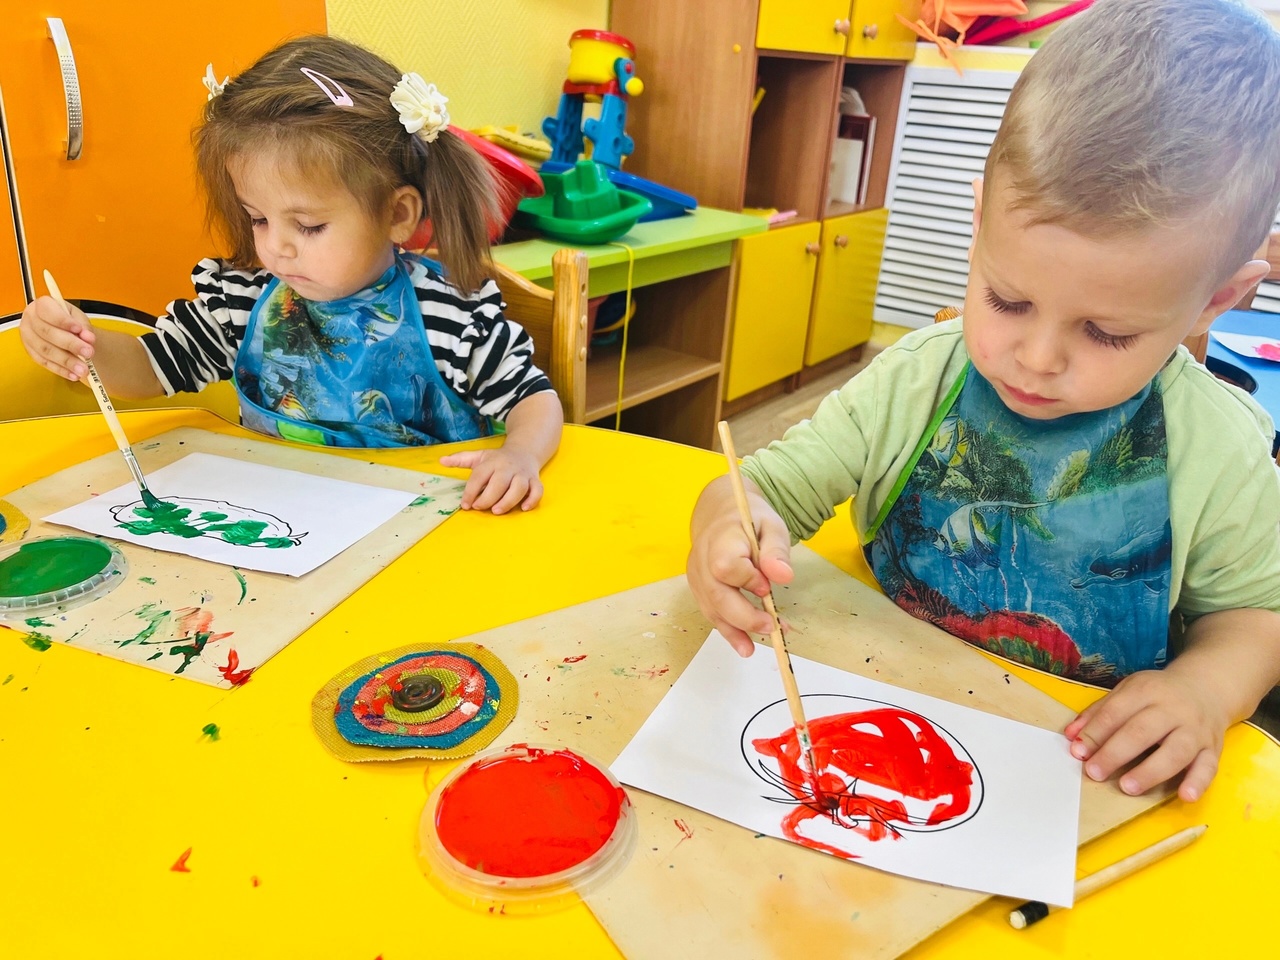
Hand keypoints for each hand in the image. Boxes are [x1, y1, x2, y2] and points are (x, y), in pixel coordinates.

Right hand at [19, 295, 95, 380]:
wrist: (67, 332)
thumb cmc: (71, 323)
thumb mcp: (79, 319)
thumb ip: (84, 327)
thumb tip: (88, 338)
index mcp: (41, 305)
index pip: (48, 311)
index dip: (63, 321)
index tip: (79, 329)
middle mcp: (30, 320)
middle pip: (47, 333)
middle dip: (70, 344)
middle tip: (89, 352)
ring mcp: (28, 337)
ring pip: (45, 350)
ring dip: (66, 361)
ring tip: (84, 369)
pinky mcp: (31, 353)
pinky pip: (44, 363)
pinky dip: (60, 370)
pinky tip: (74, 374)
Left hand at [439, 446, 543, 513]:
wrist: (525, 451)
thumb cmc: (498, 459)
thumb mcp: (479, 456)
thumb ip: (460, 459)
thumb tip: (441, 461)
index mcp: (492, 461)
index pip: (479, 476)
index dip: (470, 491)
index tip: (465, 504)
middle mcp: (508, 467)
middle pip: (499, 482)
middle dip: (488, 497)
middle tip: (479, 507)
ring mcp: (523, 474)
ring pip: (518, 487)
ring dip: (508, 500)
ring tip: (496, 511)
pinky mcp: (535, 481)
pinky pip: (537, 491)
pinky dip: (532, 500)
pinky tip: (523, 508)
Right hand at [687, 478, 793, 656]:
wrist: (722, 516)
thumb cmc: (751, 521)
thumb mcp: (772, 527)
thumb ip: (777, 550)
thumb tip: (783, 576)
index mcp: (721, 538)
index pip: (726, 565)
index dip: (746, 579)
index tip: (765, 586)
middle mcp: (702, 558)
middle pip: (716, 593)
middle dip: (743, 616)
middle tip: (771, 626)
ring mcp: (697, 575)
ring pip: (711, 608)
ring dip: (734, 631)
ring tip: (752, 648)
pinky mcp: (699, 588)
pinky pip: (711, 612)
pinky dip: (727, 630)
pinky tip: (743, 645)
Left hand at [1063, 667, 1228, 801]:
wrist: (1206, 688)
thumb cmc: (1158, 694)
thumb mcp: (1127, 692)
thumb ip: (1099, 712)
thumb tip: (1071, 736)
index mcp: (1146, 690)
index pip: (1116, 712)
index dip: (1096, 733)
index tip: (1078, 752)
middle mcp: (1172, 709)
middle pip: (1142, 731)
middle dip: (1115, 753)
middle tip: (1094, 772)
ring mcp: (1195, 729)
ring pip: (1175, 751)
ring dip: (1150, 771)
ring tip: (1127, 786)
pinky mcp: (1213, 748)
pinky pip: (1208, 766)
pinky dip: (1198, 782)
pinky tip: (1185, 795)